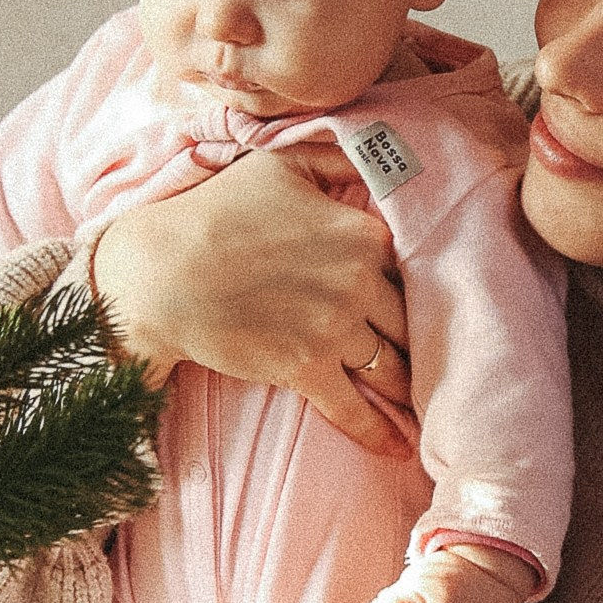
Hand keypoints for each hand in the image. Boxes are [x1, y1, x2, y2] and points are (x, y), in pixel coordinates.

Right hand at [88, 147, 413, 455]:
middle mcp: (359, 282)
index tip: (436, 307)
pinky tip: (398, 447)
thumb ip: (337, 158)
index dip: (420, 287)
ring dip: (408, 388)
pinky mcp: (305, 369)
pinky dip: (378, 430)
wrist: (162, 274)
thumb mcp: (281, 165)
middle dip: (422, 343)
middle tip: (440, 363)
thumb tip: (376, 155)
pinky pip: (353, 407)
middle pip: (409, 321)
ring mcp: (335, 330)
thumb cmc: (216, 213)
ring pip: (389, 367)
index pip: (412, 266)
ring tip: (427, 406)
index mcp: (363, 233)